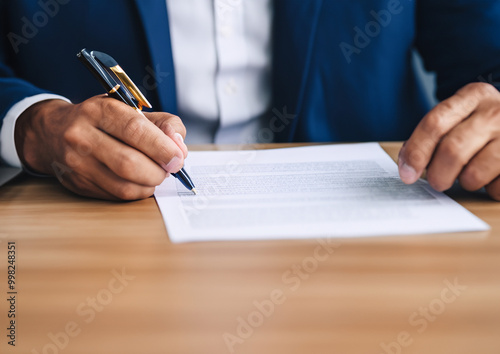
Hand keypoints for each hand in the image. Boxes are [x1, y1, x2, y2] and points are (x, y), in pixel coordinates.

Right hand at [14, 95, 187, 199]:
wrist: (53, 132)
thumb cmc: (102, 120)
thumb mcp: (132, 109)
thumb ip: (164, 124)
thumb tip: (179, 147)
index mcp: (100, 110)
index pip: (135, 130)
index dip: (162, 147)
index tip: (178, 157)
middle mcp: (83, 136)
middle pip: (129, 163)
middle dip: (159, 171)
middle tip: (170, 168)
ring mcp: (77, 163)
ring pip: (124, 185)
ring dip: (150, 184)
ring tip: (155, 174)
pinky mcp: (78, 184)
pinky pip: (117, 196)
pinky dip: (137, 192)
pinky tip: (140, 181)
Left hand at [398, 82, 499, 199]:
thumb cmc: (486, 124)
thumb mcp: (463, 116)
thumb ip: (433, 134)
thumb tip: (408, 165)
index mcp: (473, 96)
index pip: (434, 124)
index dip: (416, 152)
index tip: (407, 174)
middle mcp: (496, 111)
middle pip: (452, 150)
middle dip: (438, 174)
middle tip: (438, 182)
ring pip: (474, 174)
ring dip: (467, 183)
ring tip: (473, 174)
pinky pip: (497, 188)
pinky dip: (490, 189)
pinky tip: (495, 176)